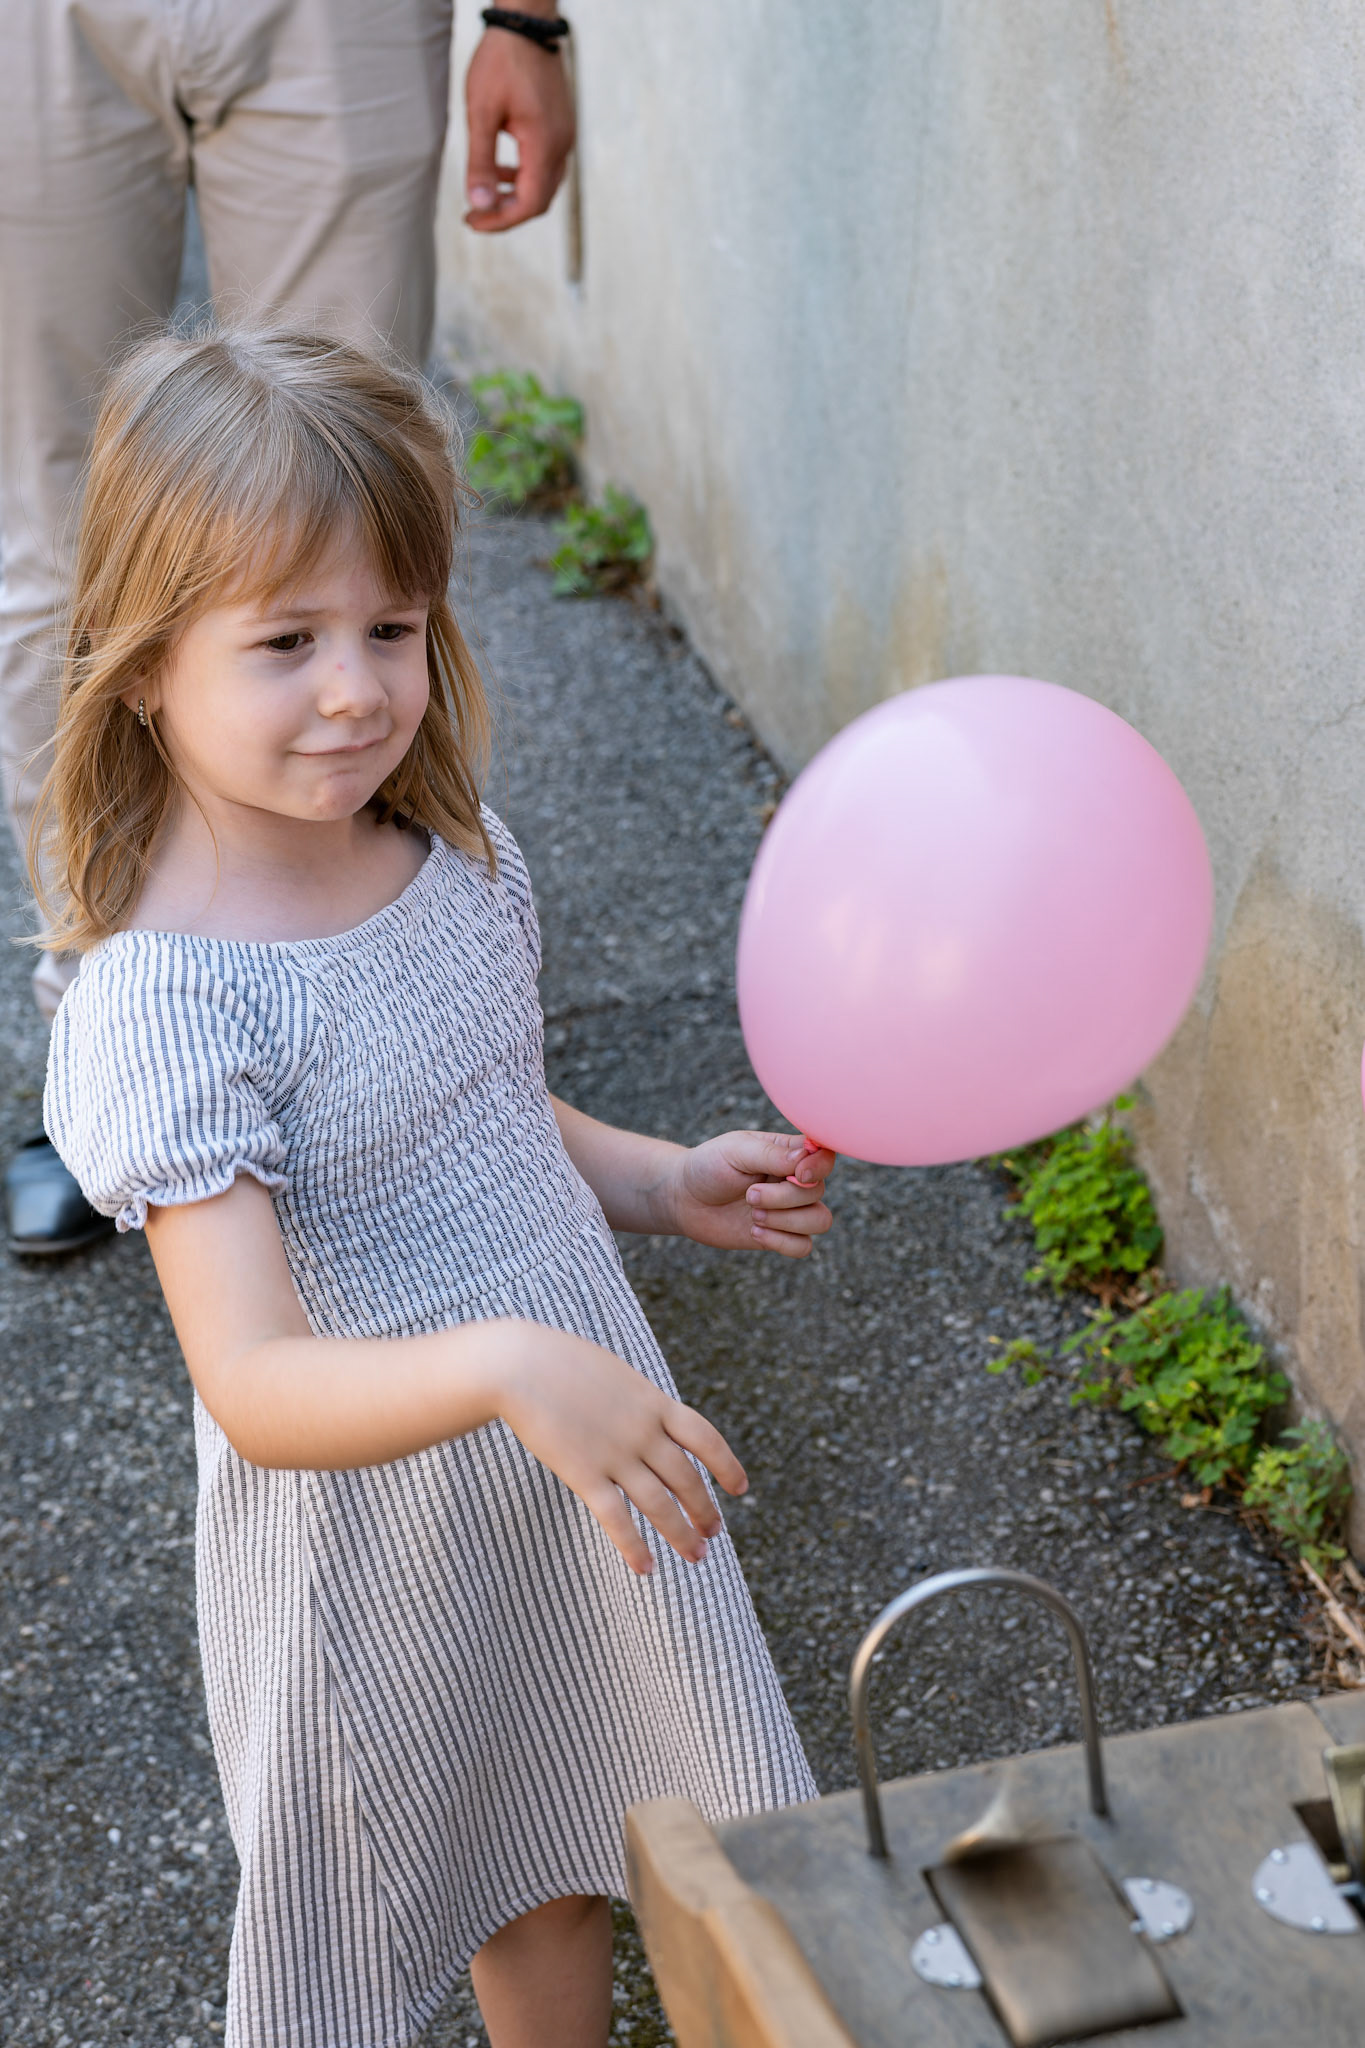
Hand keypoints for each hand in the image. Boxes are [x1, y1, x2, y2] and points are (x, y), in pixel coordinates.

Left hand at [464, 21, 575, 232]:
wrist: (526, 22)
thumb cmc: (501, 62)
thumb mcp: (482, 112)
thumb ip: (481, 162)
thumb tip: (478, 204)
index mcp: (544, 145)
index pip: (529, 204)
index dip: (500, 220)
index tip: (471, 220)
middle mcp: (562, 145)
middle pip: (539, 200)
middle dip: (506, 213)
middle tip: (474, 214)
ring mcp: (565, 136)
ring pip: (544, 184)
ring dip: (515, 195)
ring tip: (485, 191)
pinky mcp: (561, 126)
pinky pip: (547, 164)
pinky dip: (524, 175)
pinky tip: (502, 167)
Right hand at [493, 1320, 745, 1574]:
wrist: (519, 1363)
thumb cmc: (560, 1362)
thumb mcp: (614, 1374)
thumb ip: (637, 1401)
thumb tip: (652, 1417)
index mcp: (654, 1402)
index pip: (705, 1438)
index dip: (727, 1465)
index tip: (740, 1488)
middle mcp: (643, 1431)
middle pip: (687, 1479)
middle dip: (704, 1510)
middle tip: (713, 1533)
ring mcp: (615, 1454)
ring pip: (660, 1505)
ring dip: (681, 1534)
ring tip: (696, 1556)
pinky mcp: (584, 1474)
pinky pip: (617, 1519)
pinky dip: (634, 1547)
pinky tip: (646, 1569)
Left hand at [664, 1131, 836, 1258]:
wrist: (683, 1198)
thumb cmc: (708, 1166)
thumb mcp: (735, 1152)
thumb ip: (771, 1154)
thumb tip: (806, 1157)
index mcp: (788, 1152)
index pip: (824, 1156)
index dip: (818, 1168)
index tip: (797, 1175)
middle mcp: (794, 1180)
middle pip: (818, 1192)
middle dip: (783, 1198)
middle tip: (749, 1195)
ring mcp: (789, 1210)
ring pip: (820, 1221)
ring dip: (786, 1221)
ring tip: (754, 1215)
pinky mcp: (779, 1235)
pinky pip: (803, 1247)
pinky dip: (781, 1242)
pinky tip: (755, 1232)